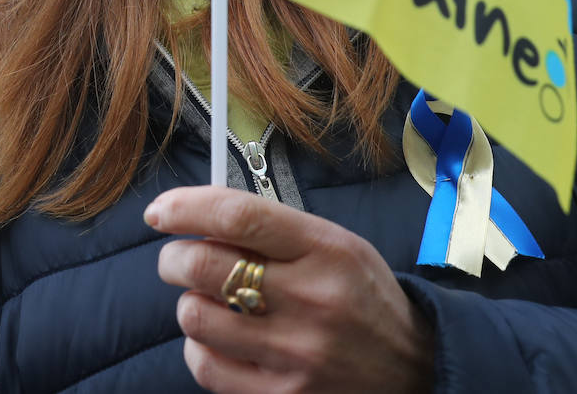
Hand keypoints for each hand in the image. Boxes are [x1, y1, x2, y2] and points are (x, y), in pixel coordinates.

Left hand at [147, 186, 434, 392]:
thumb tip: (200, 217)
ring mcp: (295, 354)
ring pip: (196, 317)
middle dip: (174, 258)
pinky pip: (206, 366)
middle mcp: (311, 299)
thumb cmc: (364, 298)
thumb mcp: (337, 246)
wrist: (416, 368)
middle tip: (177, 259)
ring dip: (189, 304)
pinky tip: (218, 341)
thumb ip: (276, 230)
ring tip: (207, 303)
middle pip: (204, 266)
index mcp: (325, 249)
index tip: (160, 211)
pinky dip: (199, 348)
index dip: (186, 207)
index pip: (238, 215)